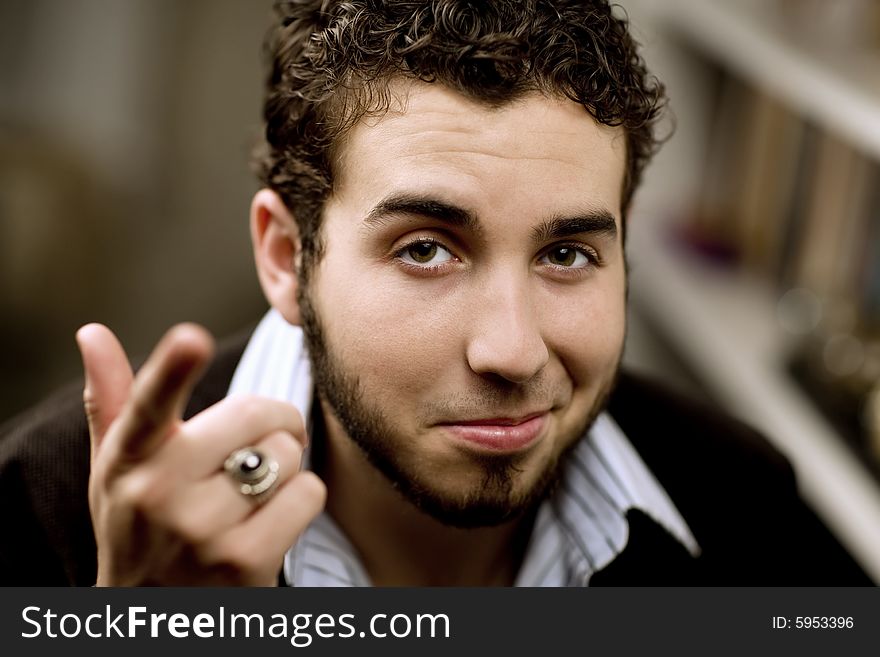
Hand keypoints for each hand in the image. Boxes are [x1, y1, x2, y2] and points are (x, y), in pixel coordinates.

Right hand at [76, 323, 325, 585]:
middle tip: (264, 438)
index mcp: (128, 457)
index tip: (191, 339)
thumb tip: (93, 333)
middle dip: (275, 421)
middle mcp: (158, 493)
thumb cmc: (139, 521)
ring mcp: (201, 531)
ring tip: (255, 489)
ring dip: (286, 466)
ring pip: (287, 455)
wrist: (152, 607)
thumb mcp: (115, 465)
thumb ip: (113, 398)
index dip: (171, 369)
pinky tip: (272, 518)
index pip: (147, 405)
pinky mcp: (244, 561)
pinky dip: (302, 499)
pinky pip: (308, 494)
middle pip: (256, 415)